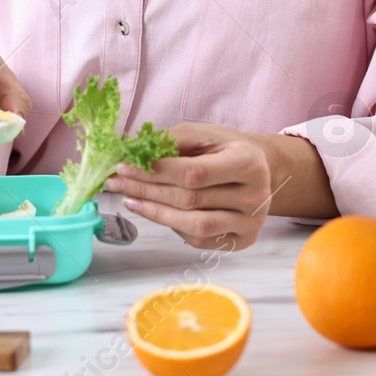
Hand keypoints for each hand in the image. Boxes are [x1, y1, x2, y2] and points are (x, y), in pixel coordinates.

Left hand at [105, 123, 273, 250]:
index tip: (124, 166)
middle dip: (146, 190)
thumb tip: (130, 154)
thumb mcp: (202, 134)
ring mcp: (251, 223)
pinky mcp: (243, 241)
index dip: (156, 172)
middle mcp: (256, 197)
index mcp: (248, 163)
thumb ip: (170, 142)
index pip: (194, 173)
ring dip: (154, 212)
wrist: (258, 169)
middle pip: (190, 200)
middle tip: (116, 182)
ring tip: (129, 200)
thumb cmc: (225, 148)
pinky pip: (199, 239)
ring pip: (194, 225)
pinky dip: (172, 225)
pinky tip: (154, 211)